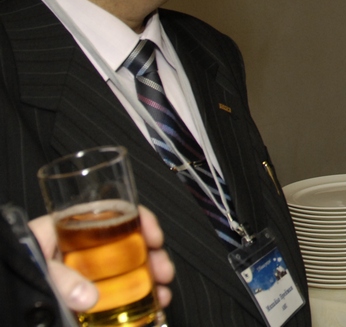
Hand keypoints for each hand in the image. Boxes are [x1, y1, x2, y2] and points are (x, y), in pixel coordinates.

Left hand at [28, 205, 175, 312]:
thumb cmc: (12, 267)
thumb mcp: (36, 267)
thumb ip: (61, 280)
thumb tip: (90, 297)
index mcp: (67, 227)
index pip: (113, 209)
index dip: (139, 219)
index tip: (154, 237)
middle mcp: (81, 245)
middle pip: (129, 240)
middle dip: (154, 255)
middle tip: (164, 270)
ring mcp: (85, 269)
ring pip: (130, 265)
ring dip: (152, 278)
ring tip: (162, 293)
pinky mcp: (86, 290)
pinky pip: (118, 288)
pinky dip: (139, 294)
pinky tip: (150, 303)